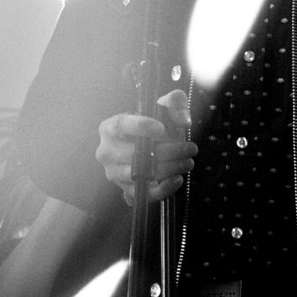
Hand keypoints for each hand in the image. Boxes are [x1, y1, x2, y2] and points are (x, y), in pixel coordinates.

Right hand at [96, 89, 196, 204]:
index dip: (140, 126)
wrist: (148, 146)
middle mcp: (106, 151)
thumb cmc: (154, 124)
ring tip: (188, 161)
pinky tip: (178, 178)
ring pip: (141, 173)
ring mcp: (114, 173)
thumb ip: (175, 103)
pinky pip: (145, 193)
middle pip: (135, 153)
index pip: (121, 125)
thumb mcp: (163, 106)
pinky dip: (163, 188)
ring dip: (169, 168)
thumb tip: (183, 120)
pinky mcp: (126, 190)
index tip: (162, 128)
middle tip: (190, 147)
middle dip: (167, 151)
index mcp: (109, 127)